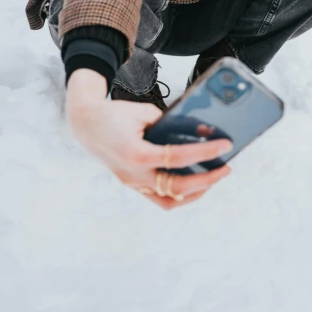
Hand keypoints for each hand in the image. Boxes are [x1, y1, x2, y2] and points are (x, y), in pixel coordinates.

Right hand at [66, 70, 232, 209]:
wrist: (85, 124)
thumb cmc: (114, 114)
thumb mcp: (143, 111)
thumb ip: (169, 123)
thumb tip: (198, 132)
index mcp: (137, 154)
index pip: (179, 158)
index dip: (206, 152)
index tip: (226, 145)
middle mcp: (134, 174)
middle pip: (178, 187)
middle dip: (207, 180)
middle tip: (226, 168)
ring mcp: (132, 183)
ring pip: (169, 200)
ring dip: (195, 192)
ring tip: (213, 177)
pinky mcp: (132, 184)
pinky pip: (159, 197)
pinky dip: (179, 193)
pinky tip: (194, 181)